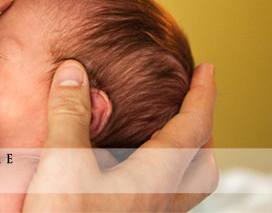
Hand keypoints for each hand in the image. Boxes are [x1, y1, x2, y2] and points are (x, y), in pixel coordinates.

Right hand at [23, 60, 217, 211]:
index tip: (208, 71)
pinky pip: (159, 199)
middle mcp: (159, 202)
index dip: (203, 95)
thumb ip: (69, 114)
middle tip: (190, 106)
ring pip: (184, 188)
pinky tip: (127, 172)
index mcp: (154, 178)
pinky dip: (156, 176)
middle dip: (203, 131)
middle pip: (202, 166)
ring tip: (164, 137)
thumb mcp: (63, 162)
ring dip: (185, 157)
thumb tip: (72, 72)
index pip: (193, 129)